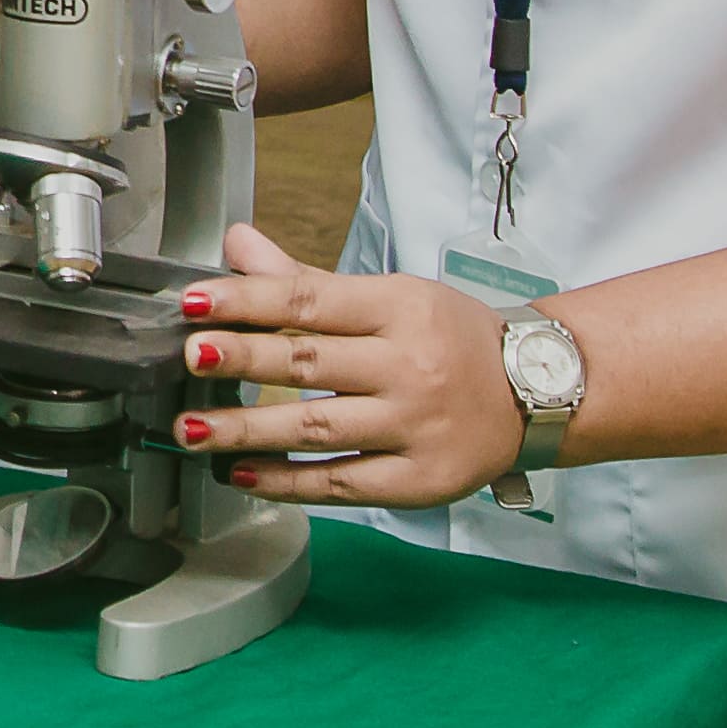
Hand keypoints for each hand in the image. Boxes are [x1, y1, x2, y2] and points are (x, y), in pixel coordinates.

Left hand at [167, 226, 525, 504]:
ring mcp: (414, 427)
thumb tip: (237, 245)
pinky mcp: (419, 479)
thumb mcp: (392, 295)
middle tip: (188, 358)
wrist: (538, 393)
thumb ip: (306, 280)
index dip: (247, 298)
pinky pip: (341, 482)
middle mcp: (407, 366)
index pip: (310, 299)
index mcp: (398, 308)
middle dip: (242, 357)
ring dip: (248, 429)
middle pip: (309, 361)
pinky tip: (242, 474)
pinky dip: (288, 482)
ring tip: (192, 429)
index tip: (192, 301)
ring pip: (317, 428)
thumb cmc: (451, 339)